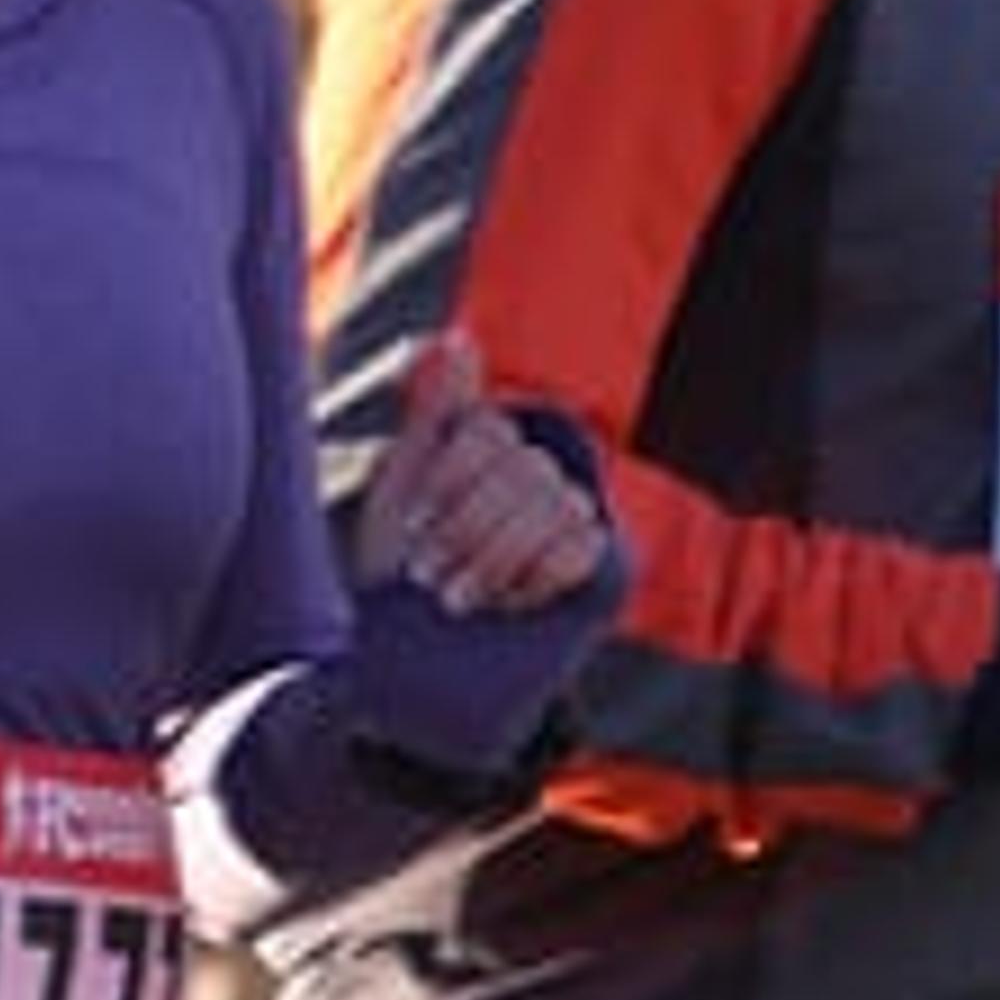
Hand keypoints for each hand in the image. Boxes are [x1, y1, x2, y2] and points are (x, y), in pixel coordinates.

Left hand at [341, 367, 626, 803]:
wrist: (414, 662)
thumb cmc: (400, 573)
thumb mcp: (402, 487)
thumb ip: (434, 415)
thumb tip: (459, 337)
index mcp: (495, 450)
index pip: (492, 431)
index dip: (451, 479)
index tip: (415, 527)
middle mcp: (541, 476)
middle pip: (523, 470)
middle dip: (467, 529)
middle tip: (431, 577)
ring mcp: (574, 521)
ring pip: (555, 507)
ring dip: (497, 559)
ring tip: (459, 598)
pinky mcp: (599, 570)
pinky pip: (585, 547)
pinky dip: (538, 577)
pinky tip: (509, 603)